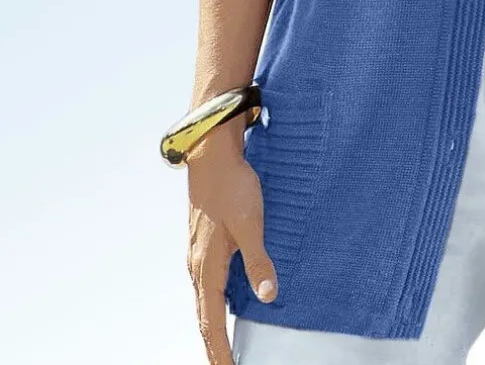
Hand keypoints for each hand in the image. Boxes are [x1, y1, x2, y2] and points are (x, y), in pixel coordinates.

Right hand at [186, 122, 276, 363]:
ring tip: (224, 348)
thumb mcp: (251, 224)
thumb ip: (259, 261)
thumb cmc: (232, 188)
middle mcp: (197, 266)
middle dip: (214, 347)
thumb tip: (269, 296)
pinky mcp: (204, 245)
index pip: (211, 323)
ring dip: (213, 328)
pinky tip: (225, 305)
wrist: (211, 157)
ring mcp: (198, 255)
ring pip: (204, 302)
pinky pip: (207, 285)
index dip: (219, 351)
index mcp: (206, 267)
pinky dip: (214, 305)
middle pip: (204, 318)